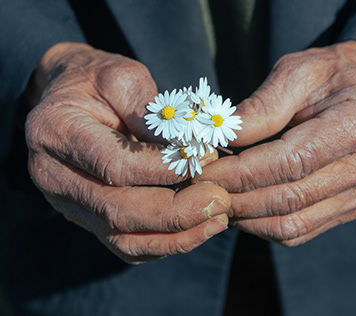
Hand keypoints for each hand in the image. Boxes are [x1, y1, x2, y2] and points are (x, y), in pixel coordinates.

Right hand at [25, 42, 228, 263]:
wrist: (71, 100)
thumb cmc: (98, 83)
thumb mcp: (122, 78)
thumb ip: (151, 113)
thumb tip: (190, 150)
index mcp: (56, 132)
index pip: (115, 164)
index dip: (163, 169)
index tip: (205, 160)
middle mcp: (55, 176)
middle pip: (118, 210)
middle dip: (175, 212)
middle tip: (219, 200)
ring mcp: (69, 203)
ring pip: (123, 238)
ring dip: (175, 236)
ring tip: (216, 219)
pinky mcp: (89, 217)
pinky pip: (126, 244)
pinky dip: (164, 243)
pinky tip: (197, 228)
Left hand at [195, 41, 355, 245]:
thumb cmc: (326, 76)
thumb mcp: (295, 73)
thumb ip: (259, 108)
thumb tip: (218, 140)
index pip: (290, 162)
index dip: (240, 172)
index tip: (203, 172)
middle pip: (289, 198)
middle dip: (237, 197)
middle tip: (200, 189)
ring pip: (292, 223)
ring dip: (246, 217)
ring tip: (216, 199)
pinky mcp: (349, 206)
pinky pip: (300, 230)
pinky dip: (263, 225)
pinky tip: (241, 209)